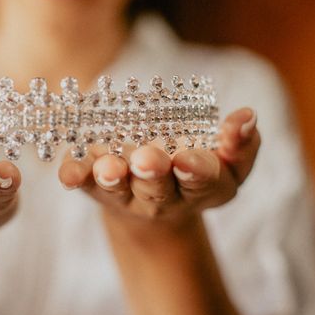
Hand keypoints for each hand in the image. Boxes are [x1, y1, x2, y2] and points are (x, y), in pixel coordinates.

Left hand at [58, 107, 259, 229]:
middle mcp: (162, 198)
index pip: (204, 180)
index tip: (187, 158)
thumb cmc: (197, 165)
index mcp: (202, 188)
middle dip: (152, 173)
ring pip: (118, 188)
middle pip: (158, 189)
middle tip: (146, 160)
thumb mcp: (228, 160)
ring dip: (112, 176)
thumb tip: (246, 117)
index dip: (196, 170)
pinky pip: (83, 182)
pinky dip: (76, 176)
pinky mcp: (95, 186)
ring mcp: (126, 193)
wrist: (154, 195)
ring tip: (109, 167)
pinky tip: (68, 173)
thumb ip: (240, 143)